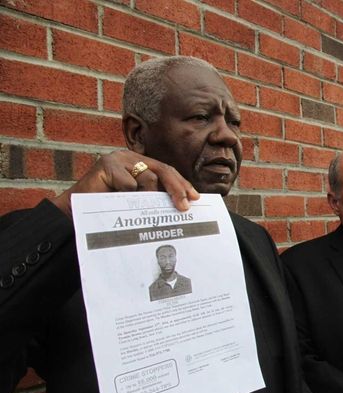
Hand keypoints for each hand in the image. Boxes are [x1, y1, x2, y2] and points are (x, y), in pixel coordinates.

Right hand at [50, 150, 198, 217]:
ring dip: (147, 196)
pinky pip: (129, 183)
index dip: (181, 184)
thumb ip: (154, 195)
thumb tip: (184, 203)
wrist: (75, 211)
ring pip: (147, 177)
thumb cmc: (107, 207)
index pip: (166, 171)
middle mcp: (130, 158)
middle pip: (162, 170)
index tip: (195, 198)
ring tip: (136, 206)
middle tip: (184, 206)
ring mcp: (118, 159)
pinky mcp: (107, 164)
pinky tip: (117, 198)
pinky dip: (127, 195)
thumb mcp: (136, 199)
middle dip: (177, 189)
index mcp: (138, 163)